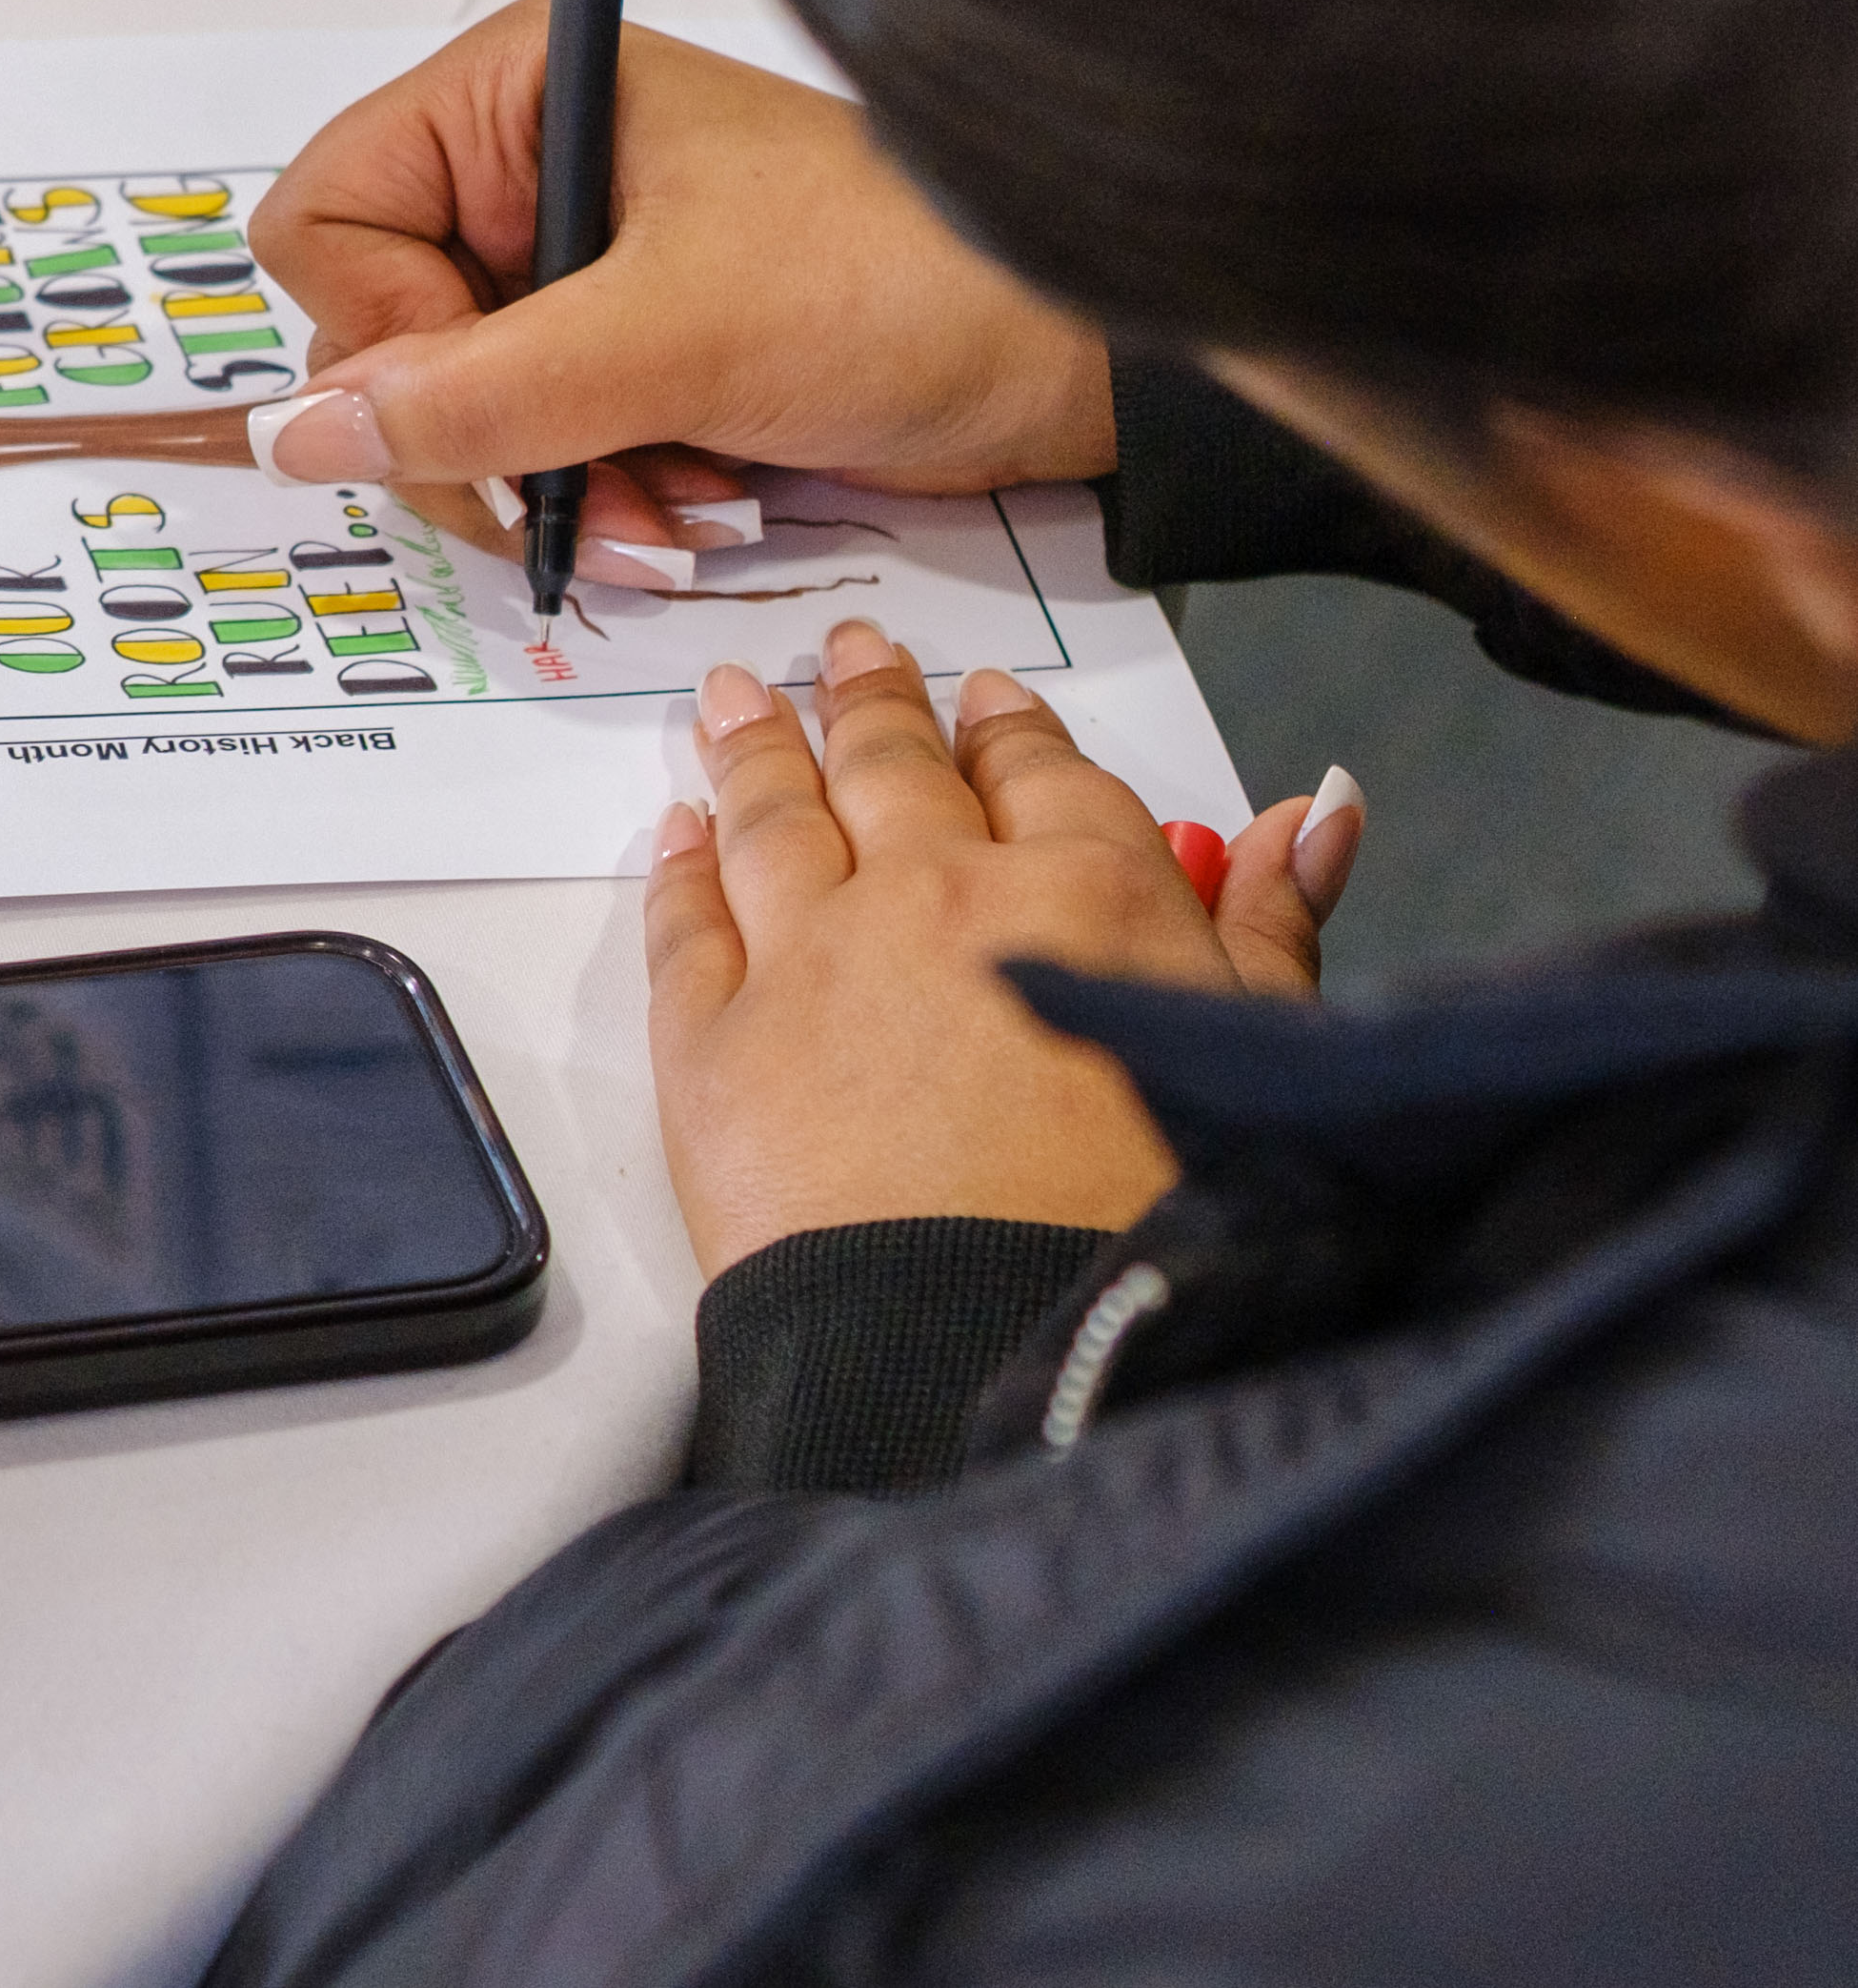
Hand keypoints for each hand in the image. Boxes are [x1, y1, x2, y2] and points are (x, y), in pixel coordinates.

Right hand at [244, 8, 1121, 543]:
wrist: (1069, 358)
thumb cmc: (904, 281)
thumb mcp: (675, 338)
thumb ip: (478, 393)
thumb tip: (299, 435)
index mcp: (514, 100)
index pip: (327, 223)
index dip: (380, 333)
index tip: (486, 398)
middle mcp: (522, 174)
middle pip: (375, 339)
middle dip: (484, 440)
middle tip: (583, 493)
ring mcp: (568, 272)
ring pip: (449, 417)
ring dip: (551, 490)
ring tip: (675, 511)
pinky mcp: (617, 354)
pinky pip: (530, 452)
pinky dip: (599, 501)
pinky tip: (692, 508)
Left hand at [647, 620, 1361, 1273]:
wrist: (1000, 1349)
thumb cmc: (1151, 1227)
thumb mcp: (1260, 1057)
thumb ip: (1276, 922)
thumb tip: (1320, 810)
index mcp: (1084, 891)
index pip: (1038, 770)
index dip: (1007, 726)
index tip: (982, 695)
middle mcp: (936, 892)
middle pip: (892, 765)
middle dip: (870, 700)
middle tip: (848, 652)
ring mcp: (812, 957)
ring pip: (773, 813)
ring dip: (756, 745)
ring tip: (739, 695)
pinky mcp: (714, 1039)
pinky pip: (687, 922)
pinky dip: (680, 867)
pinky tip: (680, 834)